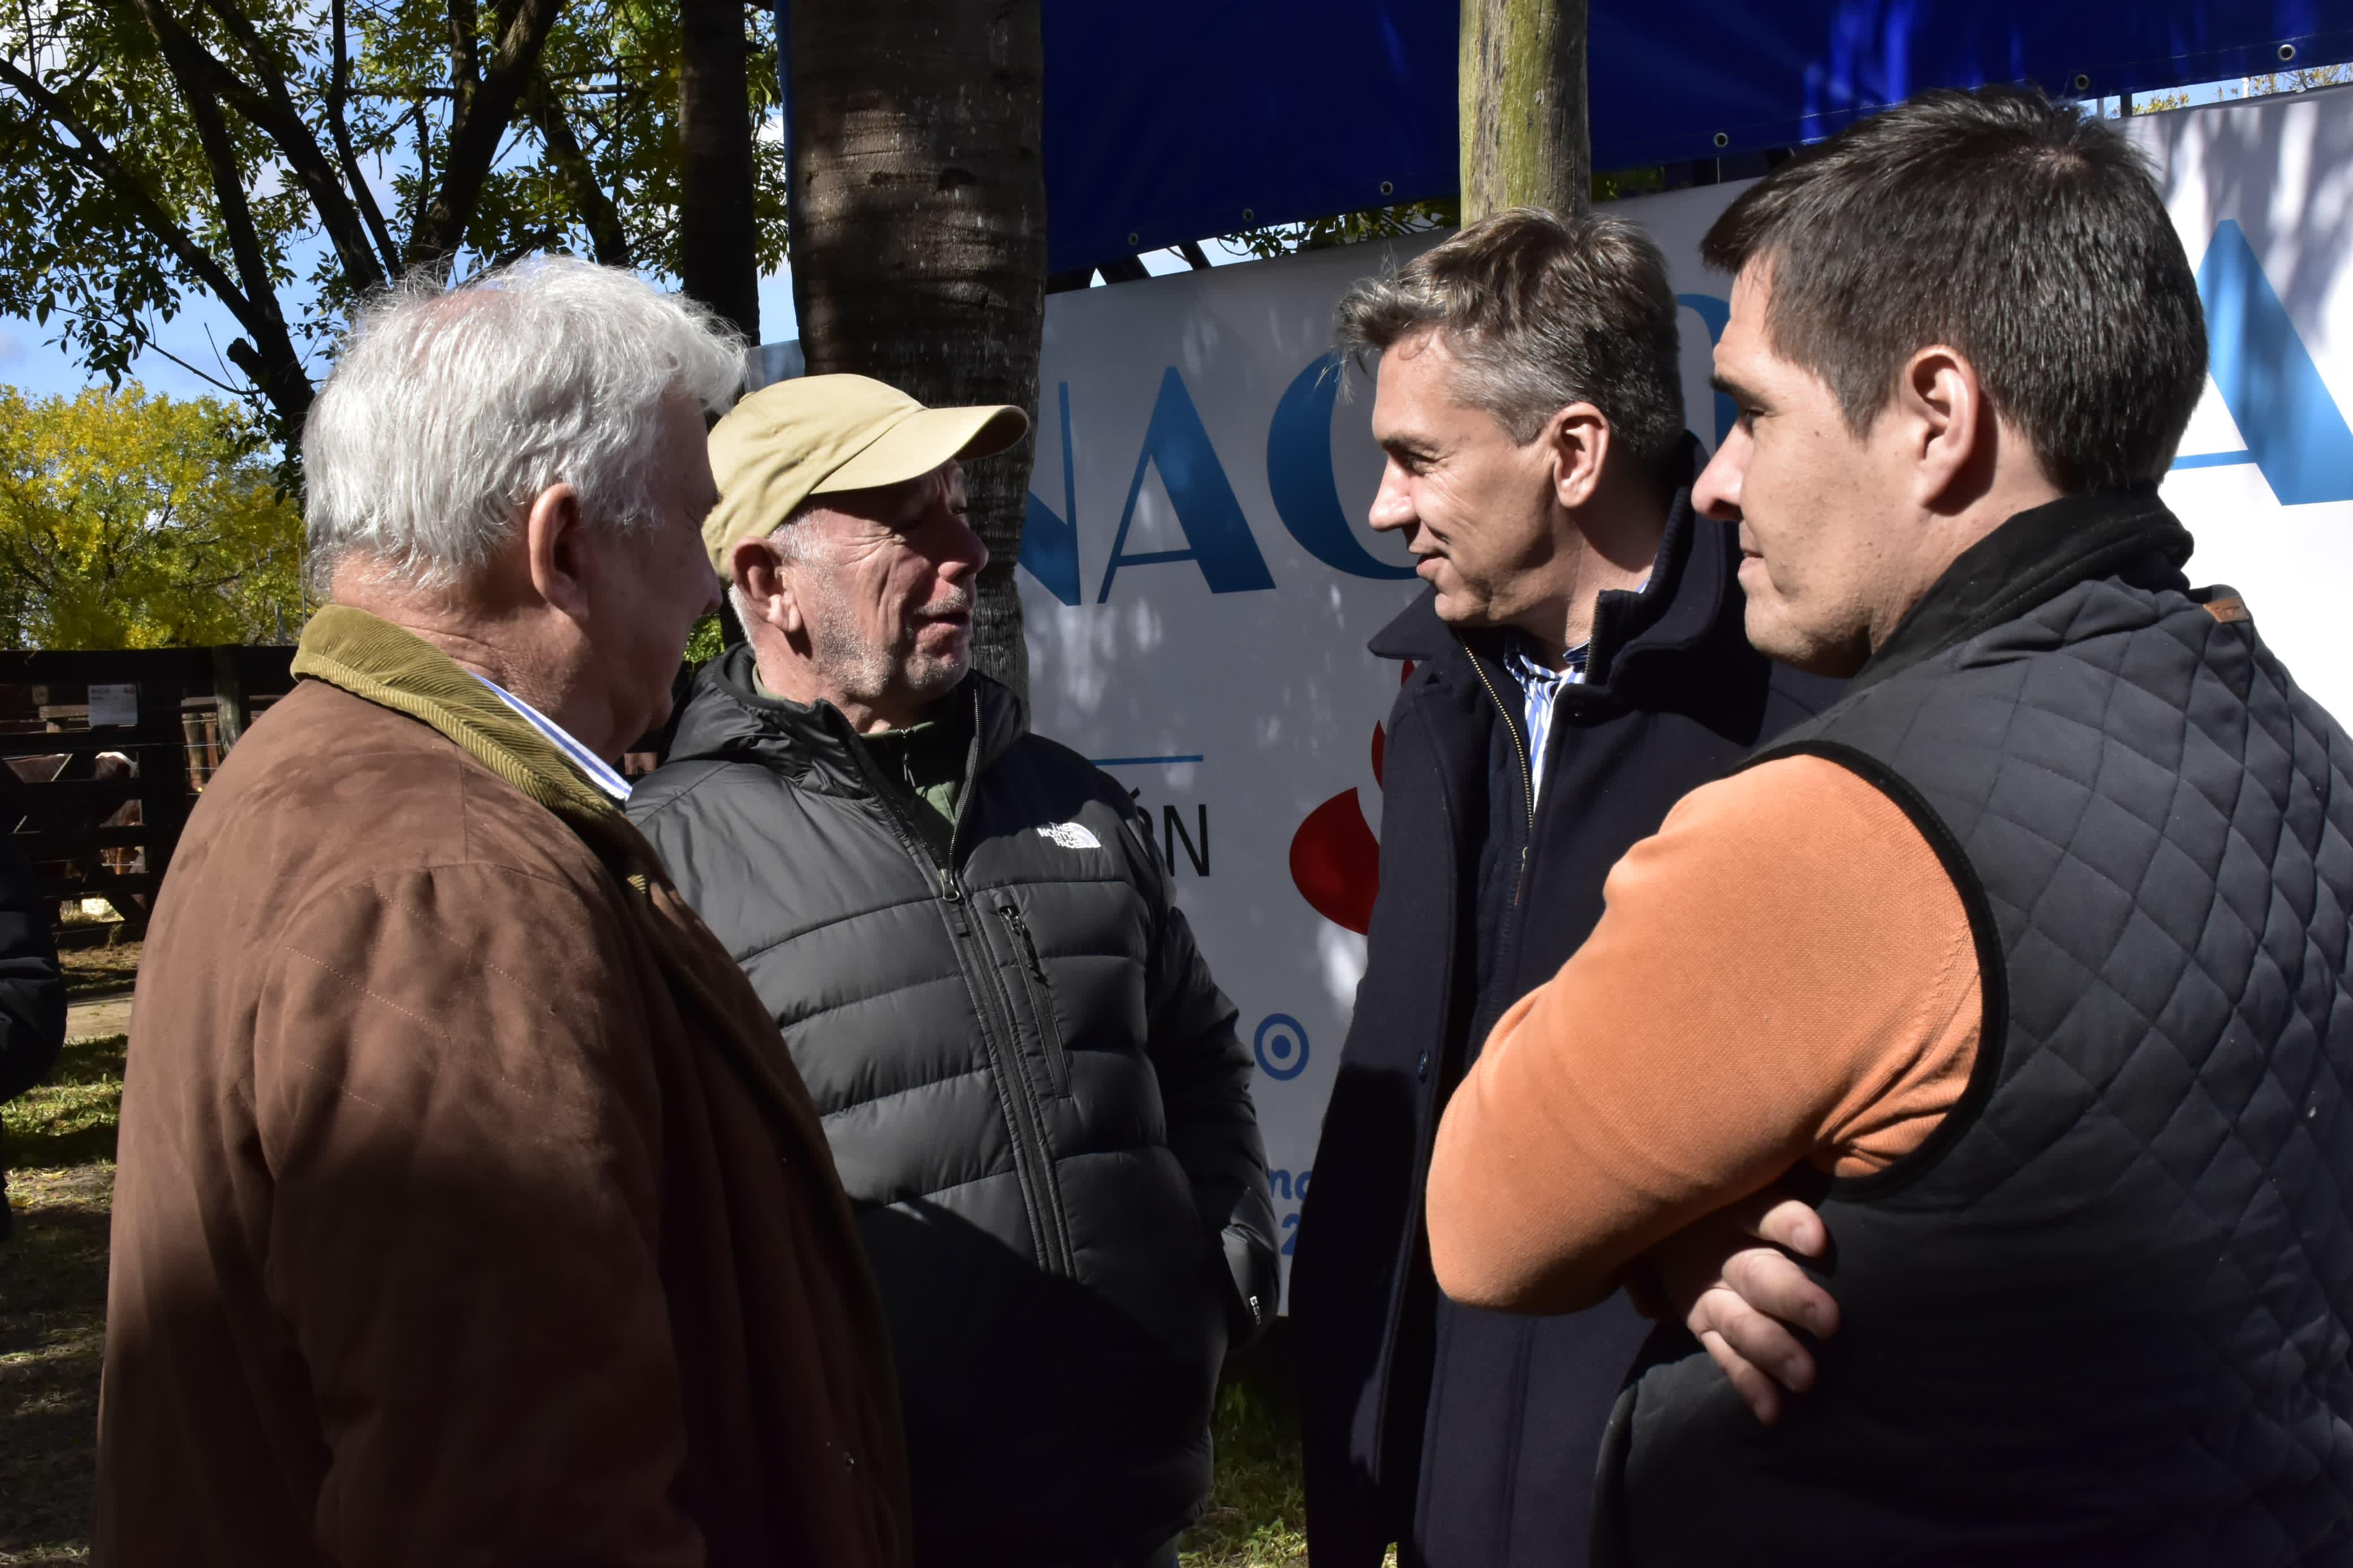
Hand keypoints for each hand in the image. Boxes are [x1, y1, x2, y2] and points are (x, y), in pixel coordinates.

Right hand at [1642, 1190, 1838, 1425]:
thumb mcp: (1749, 1172)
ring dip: (1772, 1350)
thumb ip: (1796, 1168)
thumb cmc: (1728, 1190)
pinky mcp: (1700, 1323)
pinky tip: (1773, 1412)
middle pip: (1757, 1274)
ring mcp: (1707, 1292)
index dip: (1790, 1225)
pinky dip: (1748, 1384)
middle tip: (1830, 1322)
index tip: (1818, 1240)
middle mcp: (1720, 1251)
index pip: (1766, 1211)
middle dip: (1791, 1299)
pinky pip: (1724, 1356)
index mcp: (1737, 1206)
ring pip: (1740, 1323)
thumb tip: (1859, 1149)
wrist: (1654, 1215)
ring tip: (1806, 1378)